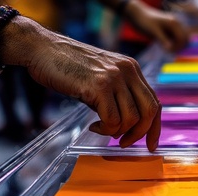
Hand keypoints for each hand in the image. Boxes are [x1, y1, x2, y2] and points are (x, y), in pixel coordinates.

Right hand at [26, 32, 161, 151]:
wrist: (43, 49)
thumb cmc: (68, 67)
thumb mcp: (102, 77)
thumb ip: (119, 94)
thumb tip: (131, 125)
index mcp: (132, 69)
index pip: (154, 102)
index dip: (154, 126)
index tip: (150, 145)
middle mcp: (128, 71)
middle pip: (149, 111)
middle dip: (140, 133)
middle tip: (124, 143)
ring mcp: (114, 77)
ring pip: (131, 119)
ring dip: (117, 132)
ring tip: (101, 128)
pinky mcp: (99, 86)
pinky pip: (112, 120)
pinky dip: (104, 130)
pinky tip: (93, 126)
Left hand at [124, 0, 189, 52]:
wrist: (137, 15)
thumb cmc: (144, 22)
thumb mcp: (153, 31)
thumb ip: (163, 39)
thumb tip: (170, 49)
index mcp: (174, 23)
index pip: (183, 38)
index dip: (178, 46)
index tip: (168, 51)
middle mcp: (176, 24)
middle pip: (185, 39)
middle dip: (179, 46)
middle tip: (168, 51)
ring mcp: (173, 26)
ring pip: (180, 39)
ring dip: (176, 46)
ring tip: (166, 49)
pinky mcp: (169, 30)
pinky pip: (175, 39)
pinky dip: (172, 44)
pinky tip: (164, 46)